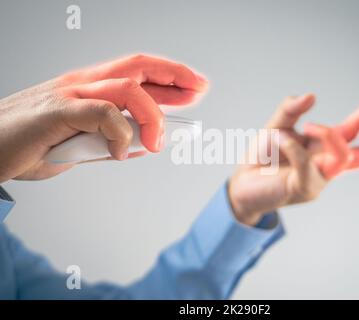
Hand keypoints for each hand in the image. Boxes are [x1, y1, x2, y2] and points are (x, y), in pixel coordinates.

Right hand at [0, 54, 207, 182]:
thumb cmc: (32, 144)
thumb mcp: (82, 142)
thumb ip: (111, 140)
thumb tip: (144, 144)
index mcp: (90, 87)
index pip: (139, 72)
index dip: (170, 76)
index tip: (195, 86)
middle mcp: (84, 83)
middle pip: (139, 66)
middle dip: (175, 75)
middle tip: (200, 89)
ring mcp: (71, 94)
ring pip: (128, 89)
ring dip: (152, 116)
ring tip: (157, 143)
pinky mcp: (58, 111)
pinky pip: (103, 115)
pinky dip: (119, 136)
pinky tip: (117, 154)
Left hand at [228, 94, 358, 225]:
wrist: (242, 182)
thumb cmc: (262, 156)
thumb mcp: (276, 126)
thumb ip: (290, 110)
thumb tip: (311, 95)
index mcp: (322, 149)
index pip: (352, 135)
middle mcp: (325, 165)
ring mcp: (316, 179)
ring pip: (342, 159)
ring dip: (329, 135)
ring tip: (307, 126)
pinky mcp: (302, 189)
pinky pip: (307, 166)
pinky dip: (295, 149)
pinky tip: (278, 138)